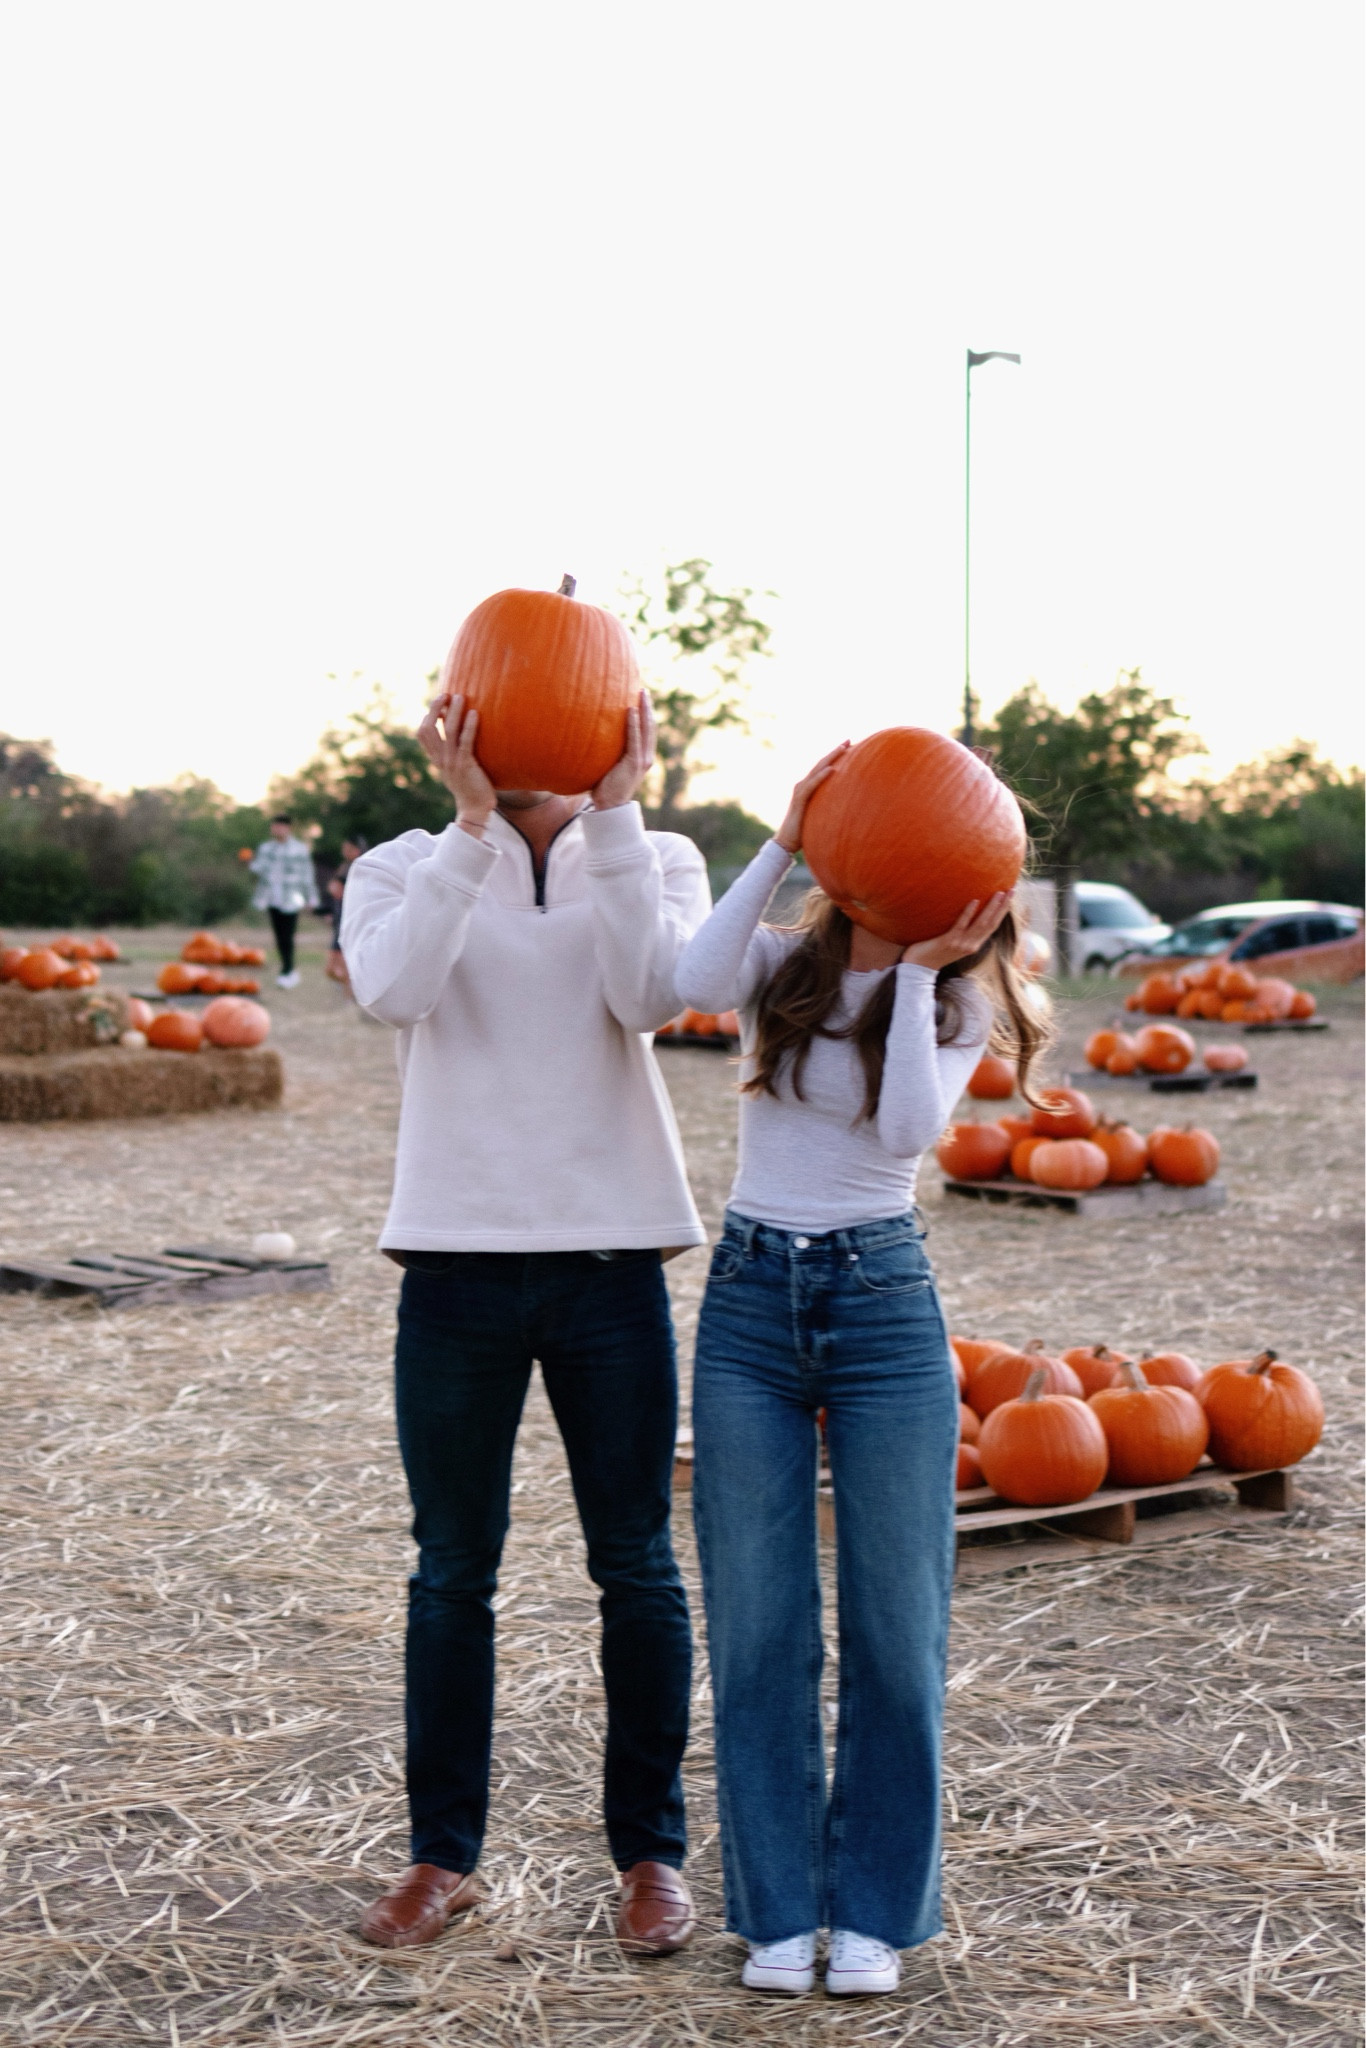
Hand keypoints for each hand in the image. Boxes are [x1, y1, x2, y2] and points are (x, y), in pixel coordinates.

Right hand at [417, 691, 496, 832]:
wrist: (474, 810)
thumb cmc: (470, 787)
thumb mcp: (456, 768)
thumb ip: (453, 752)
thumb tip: (456, 734)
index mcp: (436, 759)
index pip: (423, 733)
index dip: (428, 715)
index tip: (439, 702)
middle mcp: (440, 759)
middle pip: (429, 728)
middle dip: (435, 709)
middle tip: (445, 694)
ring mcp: (451, 762)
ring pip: (448, 731)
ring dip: (453, 712)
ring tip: (460, 697)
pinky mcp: (465, 766)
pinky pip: (465, 742)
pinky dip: (469, 726)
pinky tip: (475, 714)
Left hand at [590, 690, 655, 809]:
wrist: (609, 807)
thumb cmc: (604, 786)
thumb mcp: (608, 764)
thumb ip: (608, 750)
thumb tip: (590, 733)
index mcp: (642, 756)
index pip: (647, 730)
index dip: (646, 713)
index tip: (640, 697)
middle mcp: (646, 757)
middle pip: (650, 726)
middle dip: (648, 707)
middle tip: (642, 689)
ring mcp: (642, 760)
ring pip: (647, 730)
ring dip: (644, 710)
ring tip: (640, 693)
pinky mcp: (635, 763)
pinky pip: (635, 740)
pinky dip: (634, 724)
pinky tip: (630, 710)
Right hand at [774, 742, 850, 853]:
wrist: (786, 843)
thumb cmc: (804, 832)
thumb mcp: (820, 816)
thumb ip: (828, 809)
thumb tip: (846, 810)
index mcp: (809, 788)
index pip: (824, 768)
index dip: (835, 757)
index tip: (850, 747)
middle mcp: (803, 785)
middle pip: (821, 764)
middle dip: (836, 751)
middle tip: (850, 739)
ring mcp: (800, 791)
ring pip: (817, 770)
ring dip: (831, 758)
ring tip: (844, 748)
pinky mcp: (799, 800)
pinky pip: (812, 786)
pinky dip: (821, 776)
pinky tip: (832, 769)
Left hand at [901, 892, 1011, 969]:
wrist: (918, 967)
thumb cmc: (934, 951)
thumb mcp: (954, 942)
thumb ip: (963, 931)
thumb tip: (969, 911)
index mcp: (974, 944)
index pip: (993, 925)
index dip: (1003, 911)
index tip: (1010, 896)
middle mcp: (971, 945)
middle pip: (992, 923)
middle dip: (1003, 906)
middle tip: (1012, 890)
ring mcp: (961, 944)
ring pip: (980, 923)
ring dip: (991, 907)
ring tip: (998, 893)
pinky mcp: (948, 941)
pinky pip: (960, 925)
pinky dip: (968, 913)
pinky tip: (974, 901)